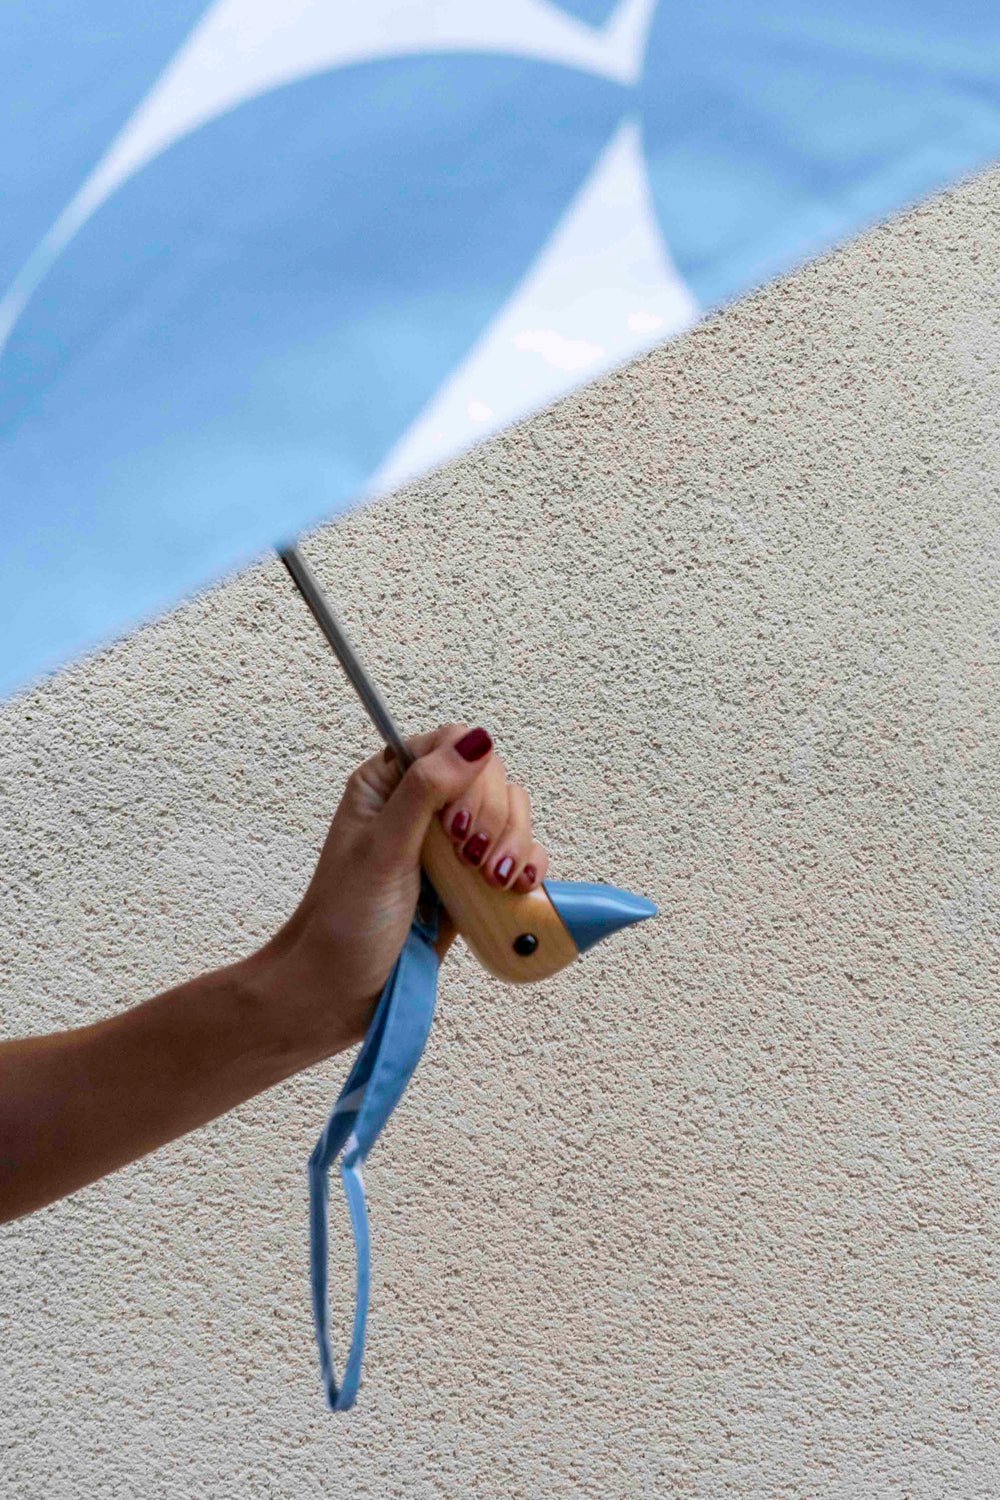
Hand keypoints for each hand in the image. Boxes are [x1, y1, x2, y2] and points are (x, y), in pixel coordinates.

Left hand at [249, 724, 549, 1054]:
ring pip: (510, 817)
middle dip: (493, 818)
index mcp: (388, 784)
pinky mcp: (471, 880)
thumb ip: (424, 792)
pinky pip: (517, 856)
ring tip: (493, 880)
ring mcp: (450, 845)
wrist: (340, 991)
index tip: (456, 824)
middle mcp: (422, 807)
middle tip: (472, 859)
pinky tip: (518, 886)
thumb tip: (475, 742)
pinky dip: (527, 867)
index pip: (450, 745)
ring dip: (514, 843)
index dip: (468, 776)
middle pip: (490, 779)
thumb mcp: (382, 851)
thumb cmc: (345, 922)